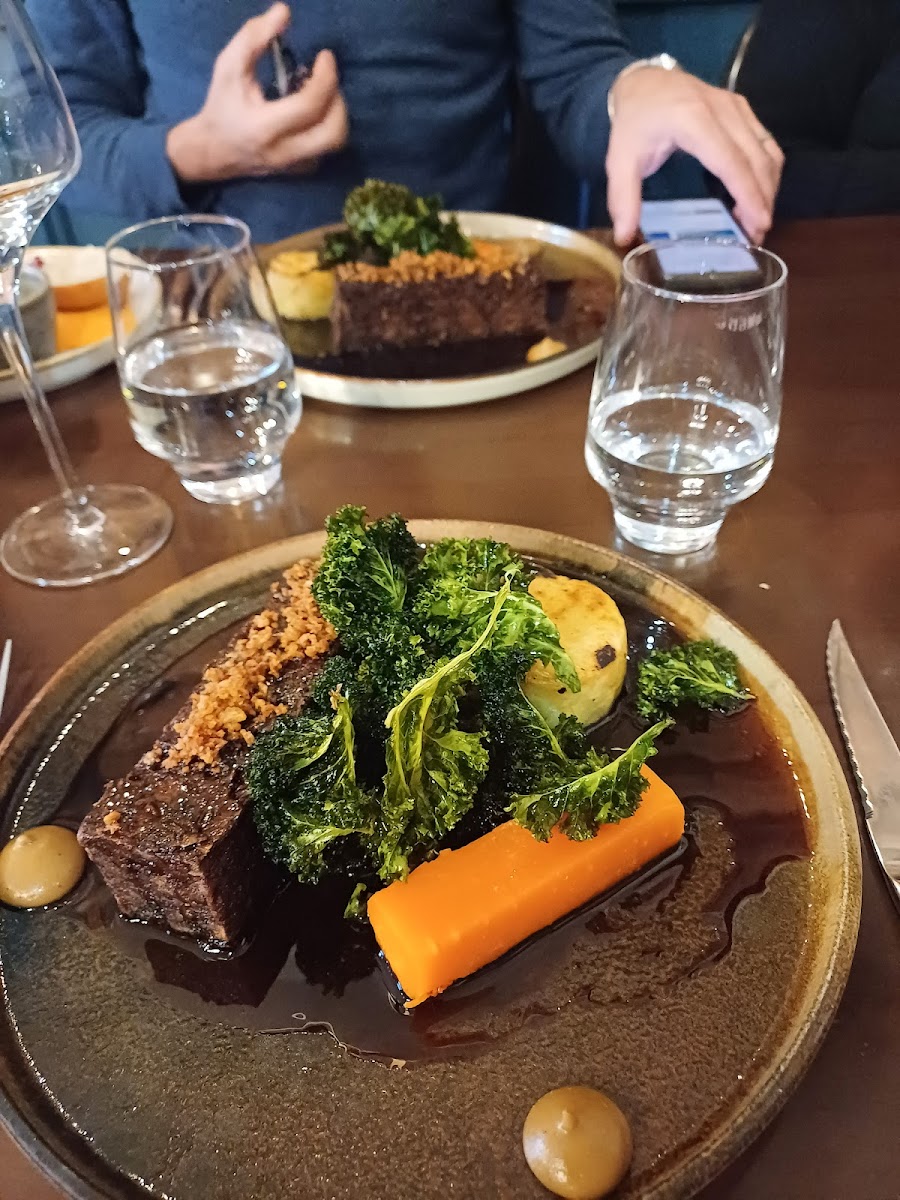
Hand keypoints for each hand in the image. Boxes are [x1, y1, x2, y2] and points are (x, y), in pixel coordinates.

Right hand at [167, 2, 347, 183]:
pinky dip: (327, 125)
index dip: (325, 78)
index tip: (325, 56)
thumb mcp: (229, 68)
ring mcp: (295, 166)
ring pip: (336, 143)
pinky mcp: (300, 171)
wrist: (214, 152)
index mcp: (263, 128)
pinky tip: (311, 111)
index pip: (309, 106)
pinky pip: (327, 148)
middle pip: (334, 132)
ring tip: (319, 92)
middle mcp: (284, 153)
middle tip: (326, 79)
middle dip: (337, 99)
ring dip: (336, 112)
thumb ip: (253, 38)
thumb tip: (284, 12)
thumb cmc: (222, 106)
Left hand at [605, 66, 782, 245]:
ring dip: (769, 186)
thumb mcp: (619, 158)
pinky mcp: (742, 108)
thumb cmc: (633, 121)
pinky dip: (767, 170)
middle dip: (762, 198)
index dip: (748, 194)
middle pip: (756, 158)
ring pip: (767, 149)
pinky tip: (758, 194)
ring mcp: (736, 106)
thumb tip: (624, 236)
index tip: (759, 224)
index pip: (730, 161)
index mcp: (693, 120)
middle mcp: (722, 109)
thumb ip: (622, 197)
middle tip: (758, 234)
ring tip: (759, 220)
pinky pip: (765, 141)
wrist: (642, 81)